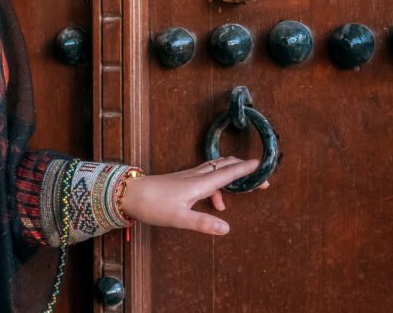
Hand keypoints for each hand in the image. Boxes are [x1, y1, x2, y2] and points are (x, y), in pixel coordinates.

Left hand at [119, 156, 268, 235]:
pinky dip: (218, 187)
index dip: (246, 169)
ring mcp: (188, 177)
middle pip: (225, 166)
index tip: (263, 165)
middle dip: (244, 169)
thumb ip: (203, 223)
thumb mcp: (179, 218)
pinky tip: (217, 204)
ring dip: (232, 175)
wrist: (129, 194)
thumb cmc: (153, 205)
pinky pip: (206, 178)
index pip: (228, 173)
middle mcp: (196, 177)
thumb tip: (227, 229)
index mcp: (200, 184)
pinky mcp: (182, 181)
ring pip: (215, 170)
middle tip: (260, 176)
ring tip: (244, 188)